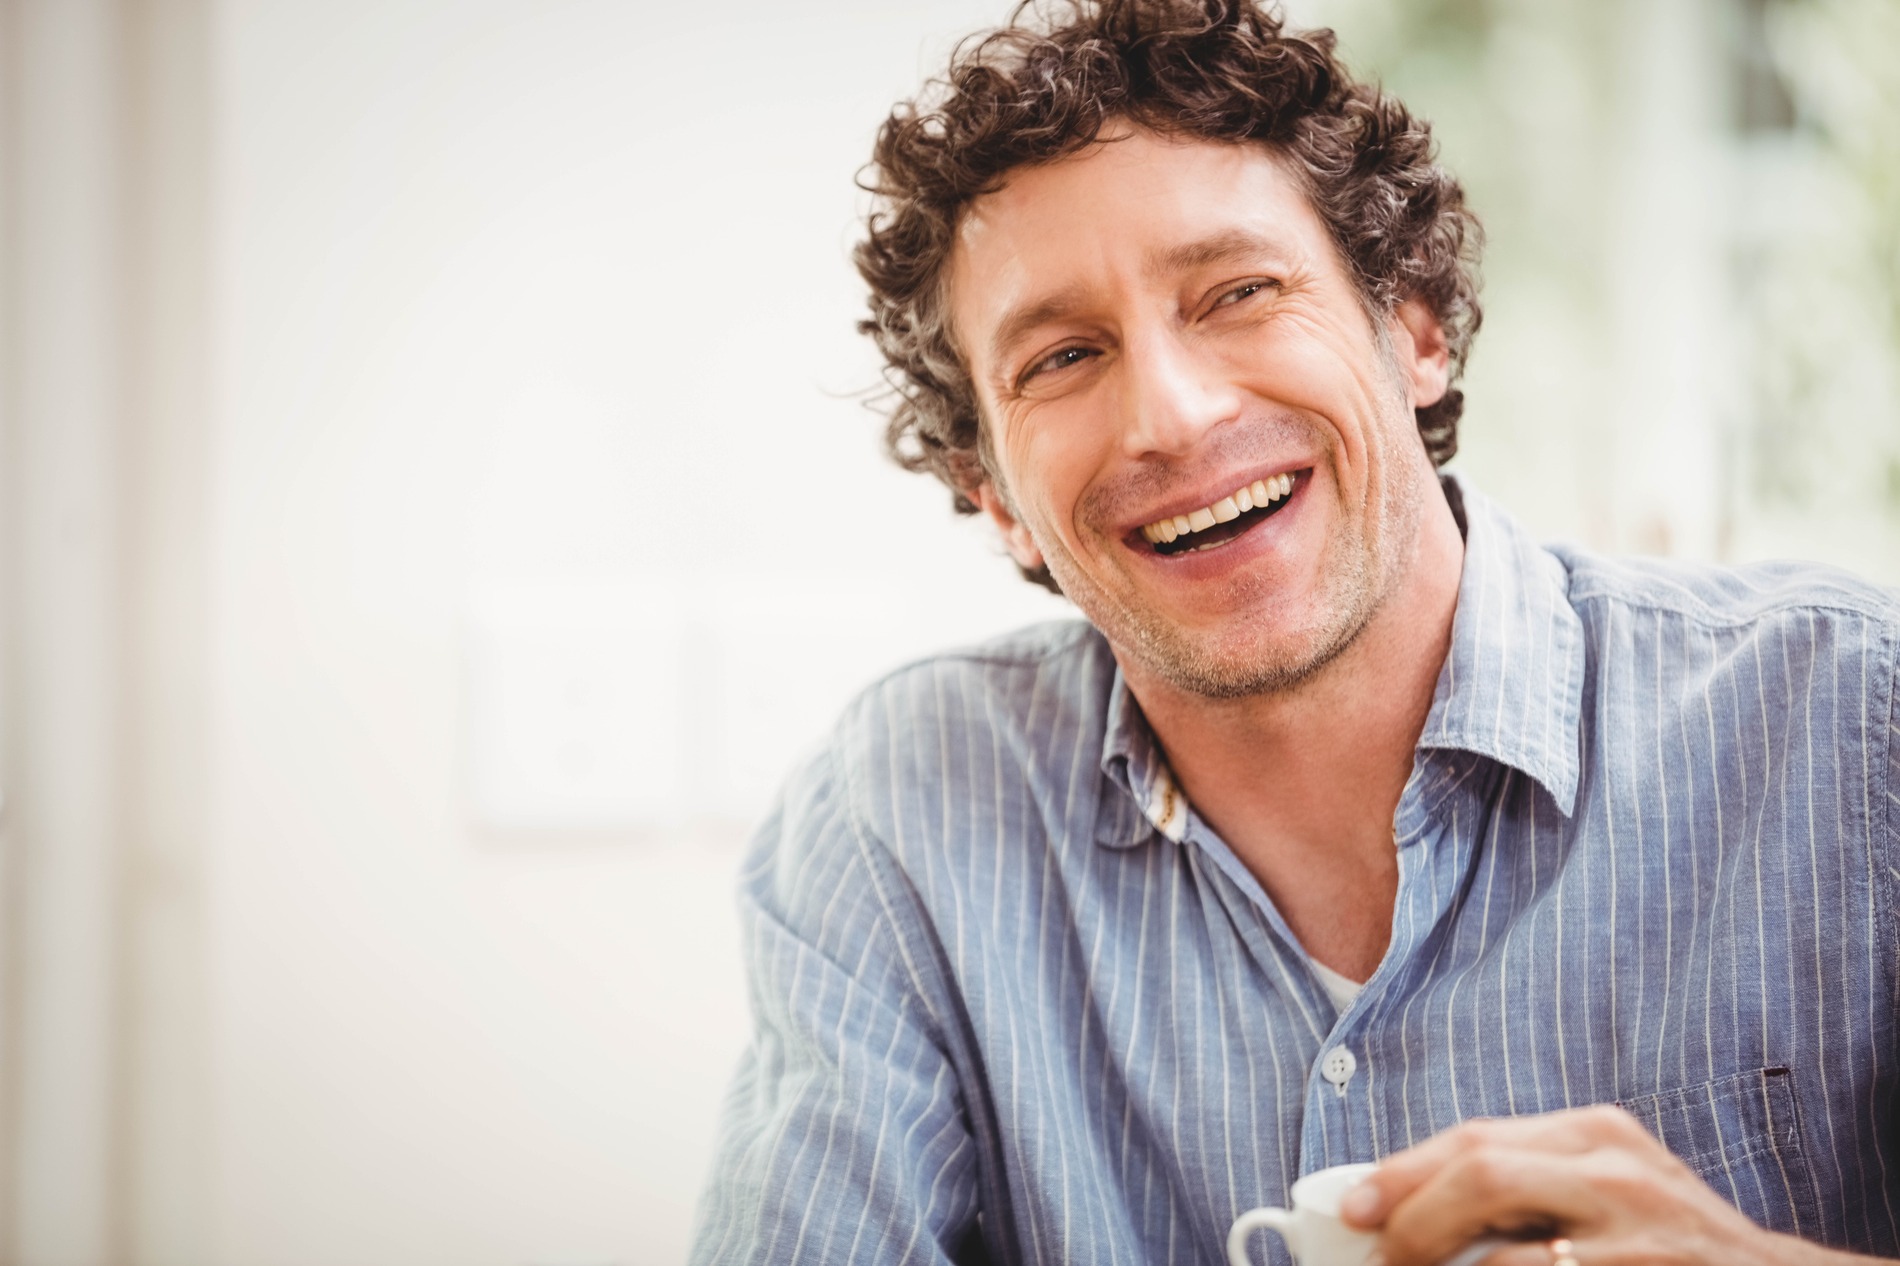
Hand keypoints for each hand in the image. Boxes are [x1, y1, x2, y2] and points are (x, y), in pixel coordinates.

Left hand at [1336, 1105, 1826, 1265]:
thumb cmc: (1664, 1237)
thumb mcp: (1601, 1186)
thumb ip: (1522, 1181)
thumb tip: (1401, 1201)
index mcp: (1592, 1134)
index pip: (1473, 1140)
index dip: (1400, 1173)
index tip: (1352, 1207)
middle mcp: (1614, 1172)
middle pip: (1480, 1177)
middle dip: (1412, 1222)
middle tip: (1377, 1258)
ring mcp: (1636, 1238)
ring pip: (1505, 1260)